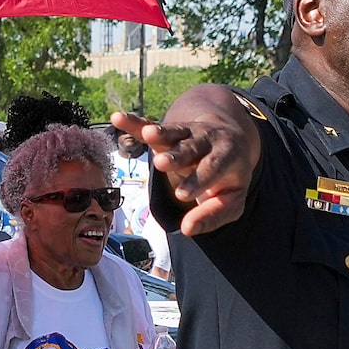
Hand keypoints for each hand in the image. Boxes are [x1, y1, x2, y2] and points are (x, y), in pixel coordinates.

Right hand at [111, 109, 253, 235]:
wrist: (231, 138)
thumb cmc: (229, 177)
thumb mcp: (231, 200)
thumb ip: (213, 215)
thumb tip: (187, 230)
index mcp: (228, 156)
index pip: (213, 168)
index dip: (198, 181)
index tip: (182, 196)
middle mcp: (208, 141)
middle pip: (192, 148)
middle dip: (177, 156)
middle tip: (160, 164)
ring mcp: (188, 133)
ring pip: (174, 133)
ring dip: (160, 133)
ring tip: (147, 134)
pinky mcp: (170, 131)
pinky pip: (151, 125)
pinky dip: (134, 123)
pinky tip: (117, 118)